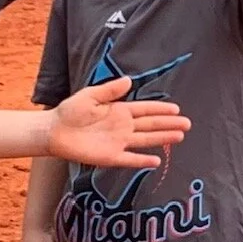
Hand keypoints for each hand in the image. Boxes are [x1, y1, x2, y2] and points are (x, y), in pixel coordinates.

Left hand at [46, 78, 189, 167]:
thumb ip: (109, 90)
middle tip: (187, 124)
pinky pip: (129, 159)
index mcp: (118, 110)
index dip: (160, 109)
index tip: (177, 109)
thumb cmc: (70, 112)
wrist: (54, 131)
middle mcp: (122, 126)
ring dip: (162, 139)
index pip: (145, 110)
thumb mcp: (89, 95)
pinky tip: (157, 161)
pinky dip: (142, 160)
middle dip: (168, 124)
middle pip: (150, 125)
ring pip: (145, 140)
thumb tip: (129, 80)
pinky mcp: (110, 157)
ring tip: (179, 137)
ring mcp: (118, 142)